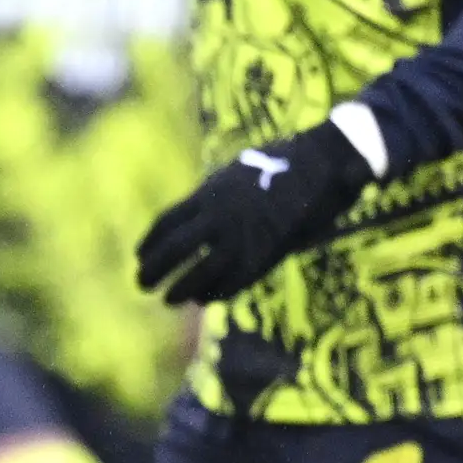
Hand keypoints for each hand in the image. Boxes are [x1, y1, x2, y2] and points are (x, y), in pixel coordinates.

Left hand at [135, 119, 374, 303]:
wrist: (323, 164)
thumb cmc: (282, 162)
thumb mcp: (237, 172)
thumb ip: (215, 196)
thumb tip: (195, 214)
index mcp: (210, 193)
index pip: (168, 221)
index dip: (150, 242)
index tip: (139, 255)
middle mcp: (219, 216)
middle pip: (176, 249)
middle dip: (154, 269)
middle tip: (141, 284)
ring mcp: (242, 237)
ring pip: (200, 271)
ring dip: (180, 289)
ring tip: (168, 300)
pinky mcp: (266, 255)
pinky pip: (232, 281)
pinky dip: (215, 292)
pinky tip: (204, 299)